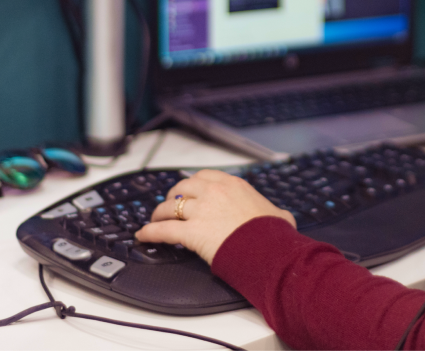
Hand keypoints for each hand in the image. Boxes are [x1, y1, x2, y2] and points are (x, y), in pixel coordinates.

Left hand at [134, 169, 295, 265]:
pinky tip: (143, 235)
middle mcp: (214, 192)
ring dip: (158, 213)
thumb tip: (281, 217)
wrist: (267, 248)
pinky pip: (163, 230)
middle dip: (173, 195)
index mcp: (233, 184)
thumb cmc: (272, 233)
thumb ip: (274, 211)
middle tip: (169, 203)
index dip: (193, 183)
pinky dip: (150, 232)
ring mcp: (201, 211)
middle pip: (183, 187)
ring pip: (169, 208)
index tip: (189, 189)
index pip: (205, 176)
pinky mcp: (191, 232)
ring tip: (153, 219)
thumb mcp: (278, 214)